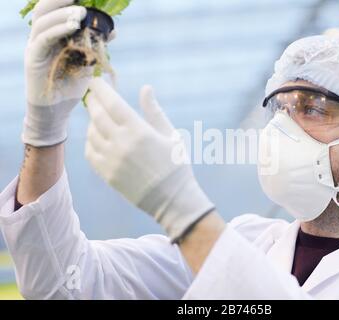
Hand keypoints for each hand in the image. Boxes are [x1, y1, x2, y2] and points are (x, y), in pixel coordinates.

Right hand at [22, 0, 113, 146]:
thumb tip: (113, 30)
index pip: (54, 11)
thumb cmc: (71, 86)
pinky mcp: (33, 59)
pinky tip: (72, 27)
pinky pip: (43, 39)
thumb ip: (96, 45)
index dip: (64, 1)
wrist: (57, 111)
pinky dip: (57, 30)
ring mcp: (35, 47)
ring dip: (62, 15)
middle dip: (60, 1)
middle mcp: (41, 38)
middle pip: (44, 10)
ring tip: (80, 13)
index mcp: (52, 36)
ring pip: (43, 22)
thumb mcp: (88, 62)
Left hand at [85, 78, 214, 241]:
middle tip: (92, 94)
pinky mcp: (107, 175)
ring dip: (92, 122)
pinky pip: (90, 152)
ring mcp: (112, 160)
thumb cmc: (176, 165)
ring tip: (99, 117)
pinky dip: (90, 141)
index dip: (101, 89)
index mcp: (139, 131)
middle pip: (97, 115)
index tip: (95, 81)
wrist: (172, 200)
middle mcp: (122, 144)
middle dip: (93, 102)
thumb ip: (154, 111)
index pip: (113, 103)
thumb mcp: (171, 135)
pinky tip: (98, 138)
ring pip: (91, 134)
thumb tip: (146, 88)